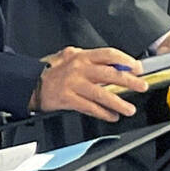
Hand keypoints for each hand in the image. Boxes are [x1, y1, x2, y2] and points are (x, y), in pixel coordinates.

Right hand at [32, 46, 147, 120]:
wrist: (29, 83)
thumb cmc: (50, 71)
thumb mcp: (68, 56)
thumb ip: (89, 59)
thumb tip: (113, 65)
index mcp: (80, 56)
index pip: (108, 55)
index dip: (125, 61)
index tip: (137, 68)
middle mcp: (78, 69)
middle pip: (109, 74)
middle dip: (129, 81)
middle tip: (141, 86)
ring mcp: (73, 85)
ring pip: (102, 94)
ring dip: (118, 102)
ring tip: (129, 109)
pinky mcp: (68, 99)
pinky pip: (90, 107)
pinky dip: (103, 113)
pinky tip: (111, 116)